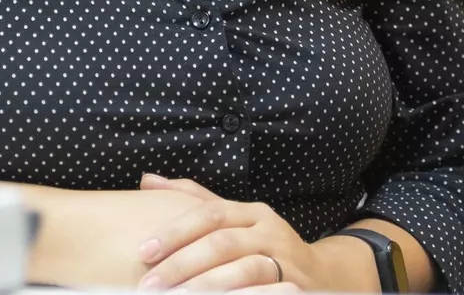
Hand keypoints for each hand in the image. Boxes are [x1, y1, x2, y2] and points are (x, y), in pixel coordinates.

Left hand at [134, 174, 312, 293]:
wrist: (320, 274)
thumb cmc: (262, 245)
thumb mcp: (234, 219)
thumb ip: (193, 200)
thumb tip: (147, 180)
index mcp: (250, 212)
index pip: (209, 214)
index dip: (175, 231)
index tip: (144, 251)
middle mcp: (269, 230)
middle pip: (221, 243)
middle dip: (182, 264)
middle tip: (150, 283)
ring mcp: (284, 259)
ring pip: (243, 270)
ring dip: (205, 286)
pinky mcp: (294, 285)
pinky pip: (262, 291)